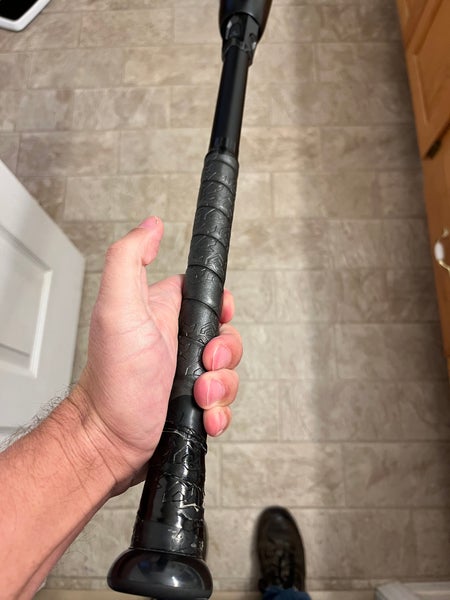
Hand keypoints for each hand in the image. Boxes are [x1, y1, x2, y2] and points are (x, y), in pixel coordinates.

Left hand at [73, 217, 241, 488]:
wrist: (108, 439)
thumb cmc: (112, 377)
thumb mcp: (116, 308)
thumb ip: (129, 260)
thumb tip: (151, 225)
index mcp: (164, 313)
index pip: (207, 296)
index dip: (222, 305)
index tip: (221, 317)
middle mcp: (177, 341)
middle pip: (226, 336)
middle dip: (225, 355)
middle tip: (204, 365)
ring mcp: (186, 374)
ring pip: (229, 372)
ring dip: (222, 387)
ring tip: (198, 396)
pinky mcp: (193, 404)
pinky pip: (224, 403)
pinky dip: (220, 412)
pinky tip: (203, 416)